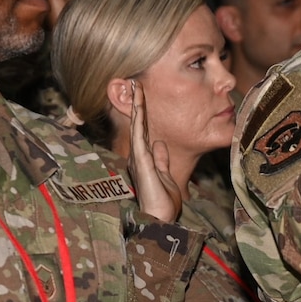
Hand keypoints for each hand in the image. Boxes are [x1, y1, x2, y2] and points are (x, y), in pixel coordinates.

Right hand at [121, 80, 180, 222]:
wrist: (159, 219)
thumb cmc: (162, 203)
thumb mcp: (165, 176)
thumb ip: (161, 160)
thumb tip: (160, 144)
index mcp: (144, 158)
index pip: (144, 130)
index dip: (143, 112)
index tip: (143, 94)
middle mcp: (138, 155)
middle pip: (137, 123)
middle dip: (137, 103)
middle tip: (135, 82)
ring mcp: (138, 156)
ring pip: (136, 124)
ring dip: (136, 104)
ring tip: (135, 85)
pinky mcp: (140, 159)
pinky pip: (139, 132)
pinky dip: (138, 116)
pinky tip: (138, 102)